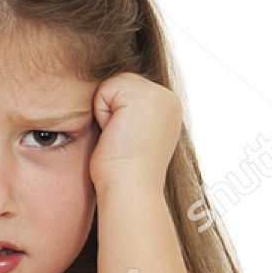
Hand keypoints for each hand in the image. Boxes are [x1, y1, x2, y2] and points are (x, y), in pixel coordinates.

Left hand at [87, 72, 183, 193]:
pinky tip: (115, 133)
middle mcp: (169, 98)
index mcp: (168, 108)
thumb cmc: (124, 172)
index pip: (128, 91)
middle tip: (122, 140)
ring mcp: (159, 94)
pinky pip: (105, 89)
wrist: (130, 189)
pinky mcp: (143, 95)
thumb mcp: (134, 135)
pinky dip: (102, 113)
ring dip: (107, 112)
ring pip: (113, 85)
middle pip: (120, 84)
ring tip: (119, 137)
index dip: (117, 115)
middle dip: (112, 111)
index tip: (126, 141)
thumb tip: (114, 106)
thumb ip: (131, 113)